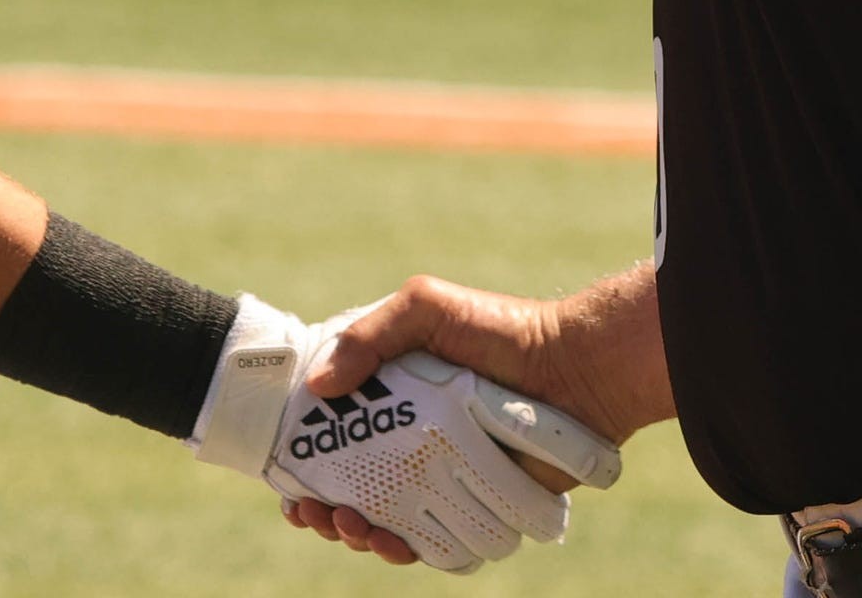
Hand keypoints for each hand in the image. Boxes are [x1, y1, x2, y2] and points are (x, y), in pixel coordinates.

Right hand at [196, 298, 620, 572]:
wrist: (575, 367)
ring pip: (387, 526)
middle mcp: (412, 446)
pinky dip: (409, 552)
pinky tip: (393, 543)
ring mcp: (445, 480)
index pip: (331, 444)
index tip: (286, 484)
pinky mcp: (480, 508)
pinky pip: (437, 545)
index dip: (302, 468)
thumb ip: (370, 335)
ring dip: (359, 537)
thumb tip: (318, 385)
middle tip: (316, 512)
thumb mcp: (426, 308)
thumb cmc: (499, 329)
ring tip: (352, 527)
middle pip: (350, 494)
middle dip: (323, 512)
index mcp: (389, 403)